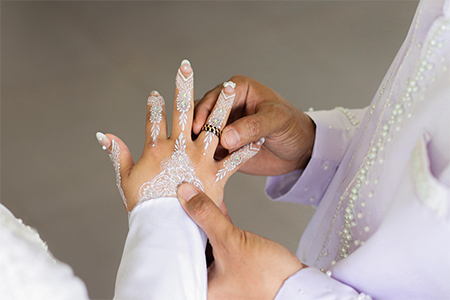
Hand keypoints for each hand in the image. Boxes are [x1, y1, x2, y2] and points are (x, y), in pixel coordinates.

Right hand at [96, 61, 263, 212]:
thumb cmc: (144, 206)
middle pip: (182, 111)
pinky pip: (234, 159)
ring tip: (231, 86)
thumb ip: (117, 154)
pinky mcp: (216, 176)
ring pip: (212, 126)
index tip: (156, 93)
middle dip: (183, 87)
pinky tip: (258, 137)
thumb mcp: (125, 179)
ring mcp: (199, 161)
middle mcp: (179, 149)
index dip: (154, 104)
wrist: (165, 229)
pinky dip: (246, 149)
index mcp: (156, 149)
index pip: (153, 118)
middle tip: (186, 67)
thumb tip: (102, 134)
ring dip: (223, 105)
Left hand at [178, 183, 305, 299]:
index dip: (171, 229)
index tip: (167, 207)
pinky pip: (221, 241)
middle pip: (190, 247)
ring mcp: (222, 274)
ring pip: (205, 242)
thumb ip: (207, 216)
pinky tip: (217, 207)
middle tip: (179, 200)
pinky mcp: (236, 264)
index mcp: (200, 287)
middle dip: (187, 223)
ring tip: (196, 198)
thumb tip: (186, 194)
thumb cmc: (266, 277)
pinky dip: (219, 225)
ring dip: (204, 221)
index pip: (176, 255)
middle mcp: (208, 284)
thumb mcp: (231, 242)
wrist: (298, 286)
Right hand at [193, 75, 315, 175]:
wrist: (300, 150)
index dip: (204, 112)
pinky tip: (200, 167)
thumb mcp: (276, 121)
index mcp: (237, 90)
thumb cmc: (292, 126)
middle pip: (201, 115)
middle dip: (195, 130)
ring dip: (197, 145)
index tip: (199, 128)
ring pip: (201, 135)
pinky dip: (203, 158)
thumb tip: (226, 137)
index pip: (213, 97)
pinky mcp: (223, 146)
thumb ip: (252, 126)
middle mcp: (226, 107)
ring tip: (192, 159)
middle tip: (189, 145)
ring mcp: (223, 127)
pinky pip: (208, 151)